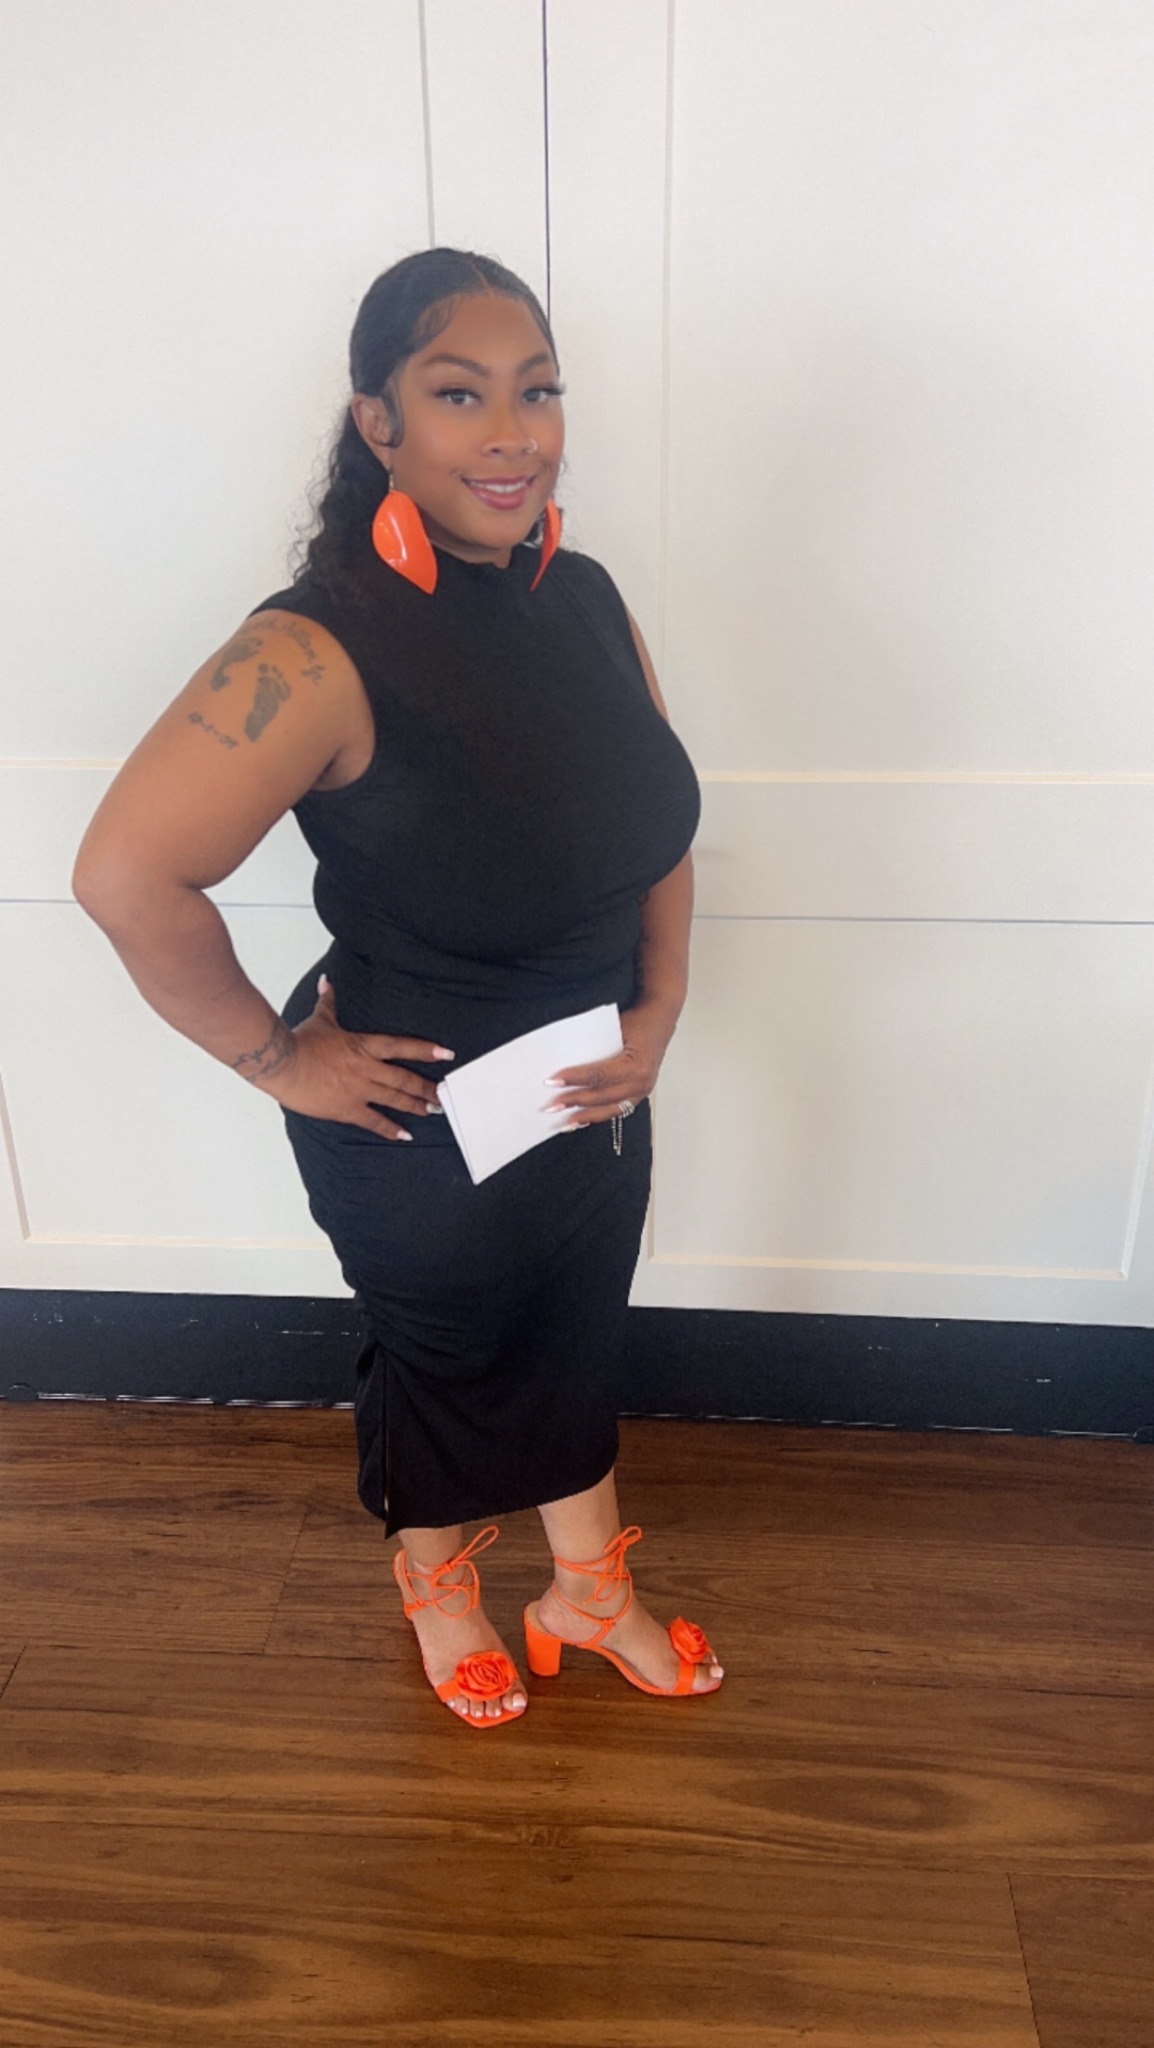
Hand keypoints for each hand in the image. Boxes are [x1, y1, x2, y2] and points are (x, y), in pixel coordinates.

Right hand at [253, 979, 453, 1139]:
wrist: (282, 1064)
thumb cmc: (299, 1042)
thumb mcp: (320, 1018)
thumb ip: (329, 1001)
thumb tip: (328, 980)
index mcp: (363, 1046)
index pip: (401, 1046)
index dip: (425, 1050)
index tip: (446, 1054)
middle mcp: (366, 1069)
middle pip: (404, 1079)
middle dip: (426, 1087)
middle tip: (443, 1095)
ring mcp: (358, 1090)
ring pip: (395, 1100)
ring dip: (416, 1106)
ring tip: (432, 1111)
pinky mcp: (347, 1109)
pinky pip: (373, 1121)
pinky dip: (390, 1129)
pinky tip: (405, 1136)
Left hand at [543, 1004, 673, 1130]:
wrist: (659, 1021)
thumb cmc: (638, 1022)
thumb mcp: (614, 1030)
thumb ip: (594, 1047)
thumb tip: (564, 1060)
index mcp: (636, 1065)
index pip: (598, 1075)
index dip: (574, 1079)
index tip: (553, 1081)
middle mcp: (641, 1082)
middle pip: (602, 1096)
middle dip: (574, 1102)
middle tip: (552, 1106)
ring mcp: (642, 1091)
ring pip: (609, 1110)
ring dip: (584, 1116)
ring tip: (563, 1123)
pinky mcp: (638, 1095)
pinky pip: (616, 1110)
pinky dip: (597, 1115)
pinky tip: (581, 1119)